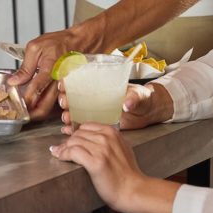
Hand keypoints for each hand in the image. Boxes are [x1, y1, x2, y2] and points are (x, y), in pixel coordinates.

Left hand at [7, 29, 75, 120]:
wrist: (78, 42)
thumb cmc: (58, 43)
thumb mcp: (35, 48)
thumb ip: (25, 67)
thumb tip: (14, 81)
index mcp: (51, 68)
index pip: (37, 88)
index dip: (26, 98)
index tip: (17, 104)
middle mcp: (59, 81)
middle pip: (45, 105)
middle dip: (32, 114)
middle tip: (21, 115)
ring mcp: (64, 88)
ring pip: (51, 108)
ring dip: (38, 113)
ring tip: (27, 112)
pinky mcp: (66, 90)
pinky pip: (56, 104)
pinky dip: (46, 108)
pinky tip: (37, 107)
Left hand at [49, 123, 147, 210]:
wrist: (133, 190)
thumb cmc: (127, 173)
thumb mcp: (122, 148)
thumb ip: (109, 139)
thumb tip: (93, 137)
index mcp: (112, 132)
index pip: (86, 126)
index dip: (75, 134)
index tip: (69, 141)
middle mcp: (106, 137)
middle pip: (78, 134)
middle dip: (68, 142)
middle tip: (61, 149)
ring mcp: (101, 149)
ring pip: (73, 142)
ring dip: (63, 148)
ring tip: (58, 153)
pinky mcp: (95, 162)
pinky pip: (72, 153)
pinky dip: (63, 154)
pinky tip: (59, 157)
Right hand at [59, 82, 173, 133]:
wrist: (148, 113)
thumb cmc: (143, 98)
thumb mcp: (139, 95)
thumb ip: (133, 98)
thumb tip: (127, 104)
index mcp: (103, 87)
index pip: (82, 82)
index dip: (70, 82)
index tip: (63, 84)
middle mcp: (97, 99)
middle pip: (75, 98)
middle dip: (66, 100)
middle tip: (64, 102)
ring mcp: (97, 112)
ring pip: (76, 112)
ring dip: (68, 115)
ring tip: (66, 119)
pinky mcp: (100, 125)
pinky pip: (83, 127)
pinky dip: (74, 128)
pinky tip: (67, 130)